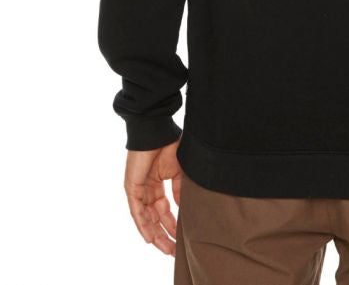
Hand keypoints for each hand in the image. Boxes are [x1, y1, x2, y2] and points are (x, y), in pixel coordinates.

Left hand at [124, 139, 181, 255]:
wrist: (158, 131)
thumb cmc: (170, 145)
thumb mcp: (178, 172)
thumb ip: (179, 190)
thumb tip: (182, 208)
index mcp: (158, 184)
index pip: (164, 210)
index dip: (173, 224)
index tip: (182, 238)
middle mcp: (147, 189)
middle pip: (155, 218)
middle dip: (165, 234)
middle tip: (174, 250)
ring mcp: (139, 189)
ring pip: (146, 218)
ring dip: (156, 234)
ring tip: (166, 249)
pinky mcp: (131, 188)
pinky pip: (137, 211)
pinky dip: (143, 225)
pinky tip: (150, 238)